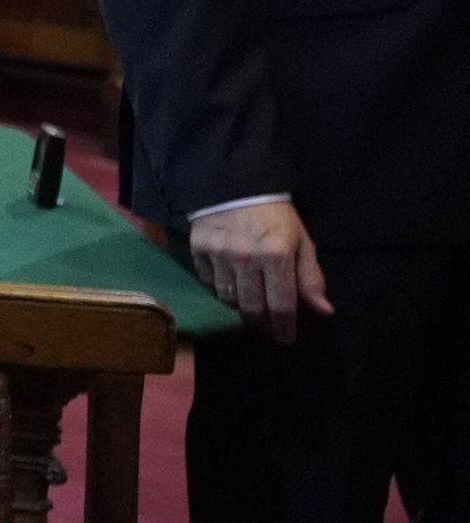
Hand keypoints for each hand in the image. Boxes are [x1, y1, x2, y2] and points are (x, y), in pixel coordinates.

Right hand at [186, 200, 331, 343]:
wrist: (233, 182)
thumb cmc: (275, 213)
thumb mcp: (301, 240)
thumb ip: (310, 276)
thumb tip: (324, 310)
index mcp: (277, 258)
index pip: (282, 306)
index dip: (285, 328)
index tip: (286, 340)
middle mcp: (247, 261)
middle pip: (252, 308)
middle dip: (262, 324)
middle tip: (267, 329)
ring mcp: (220, 256)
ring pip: (228, 298)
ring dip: (240, 309)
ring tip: (248, 311)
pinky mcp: (199, 251)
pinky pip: (209, 282)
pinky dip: (219, 290)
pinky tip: (228, 288)